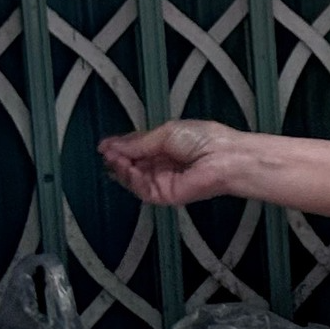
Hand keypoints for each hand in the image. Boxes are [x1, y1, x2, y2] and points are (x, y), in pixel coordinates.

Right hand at [100, 120, 244, 207]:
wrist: (225, 158)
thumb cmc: (205, 140)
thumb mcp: (166, 133)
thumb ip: (139, 142)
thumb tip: (114, 144)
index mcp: (165, 146)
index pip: (136, 148)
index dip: (119, 147)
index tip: (104, 145)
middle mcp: (162, 164)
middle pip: (132, 164)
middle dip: (118, 158)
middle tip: (108, 152)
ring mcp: (163, 181)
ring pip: (134, 178)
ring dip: (121, 168)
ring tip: (115, 158)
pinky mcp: (165, 195)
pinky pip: (142, 190)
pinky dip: (131, 180)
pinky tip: (126, 168)